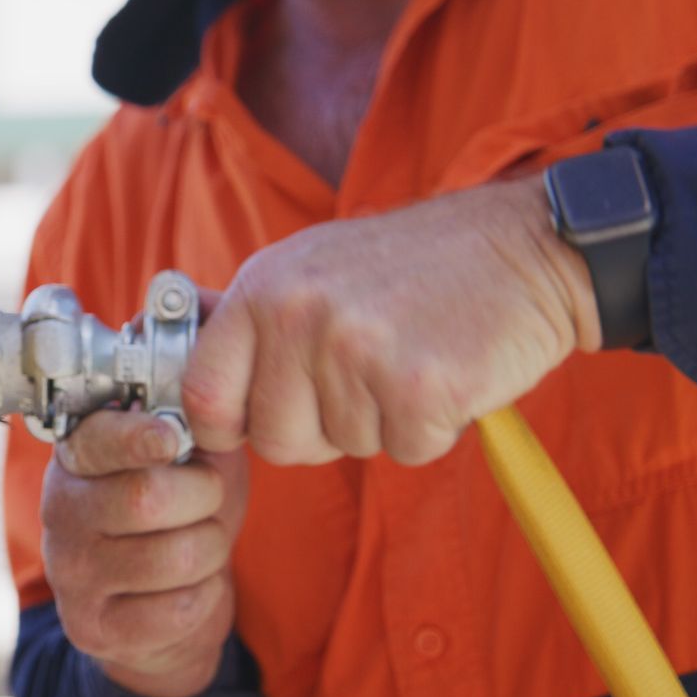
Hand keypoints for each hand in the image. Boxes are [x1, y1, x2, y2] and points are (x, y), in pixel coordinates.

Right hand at [41, 409, 249, 696]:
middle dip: (203, 497)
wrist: (161, 607)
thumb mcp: (190, 462)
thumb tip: (213, 415)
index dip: (135, 437)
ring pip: (174, 556)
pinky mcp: (93, 628)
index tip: (170, 440)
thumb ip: (196, 431)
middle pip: (145, 498)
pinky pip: (179, 609)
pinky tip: (188, 588)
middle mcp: (61, 513)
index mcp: (78, 460)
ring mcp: (71, 575)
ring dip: (211, 550)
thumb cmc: (177, 518)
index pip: (96, 440)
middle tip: (209, 500)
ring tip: (202, 545)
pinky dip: (205, 596)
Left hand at [183, 176, 599, 465]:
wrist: (526, 246)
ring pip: (346, 447)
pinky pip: (406, 449)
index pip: (203, 395)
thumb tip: (170, 369)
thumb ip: (248, 322)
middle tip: (366, 377)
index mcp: (263, 288)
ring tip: (410, 358)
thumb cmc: (414, 268)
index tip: (257, 420)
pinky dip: (432, 428)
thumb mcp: (310, 267)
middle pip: (276, 440)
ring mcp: (358, 350)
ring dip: (382, 422)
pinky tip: (446, 373)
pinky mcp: (421, 385)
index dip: (229, 425)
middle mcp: (299, 315)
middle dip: (320, 430)